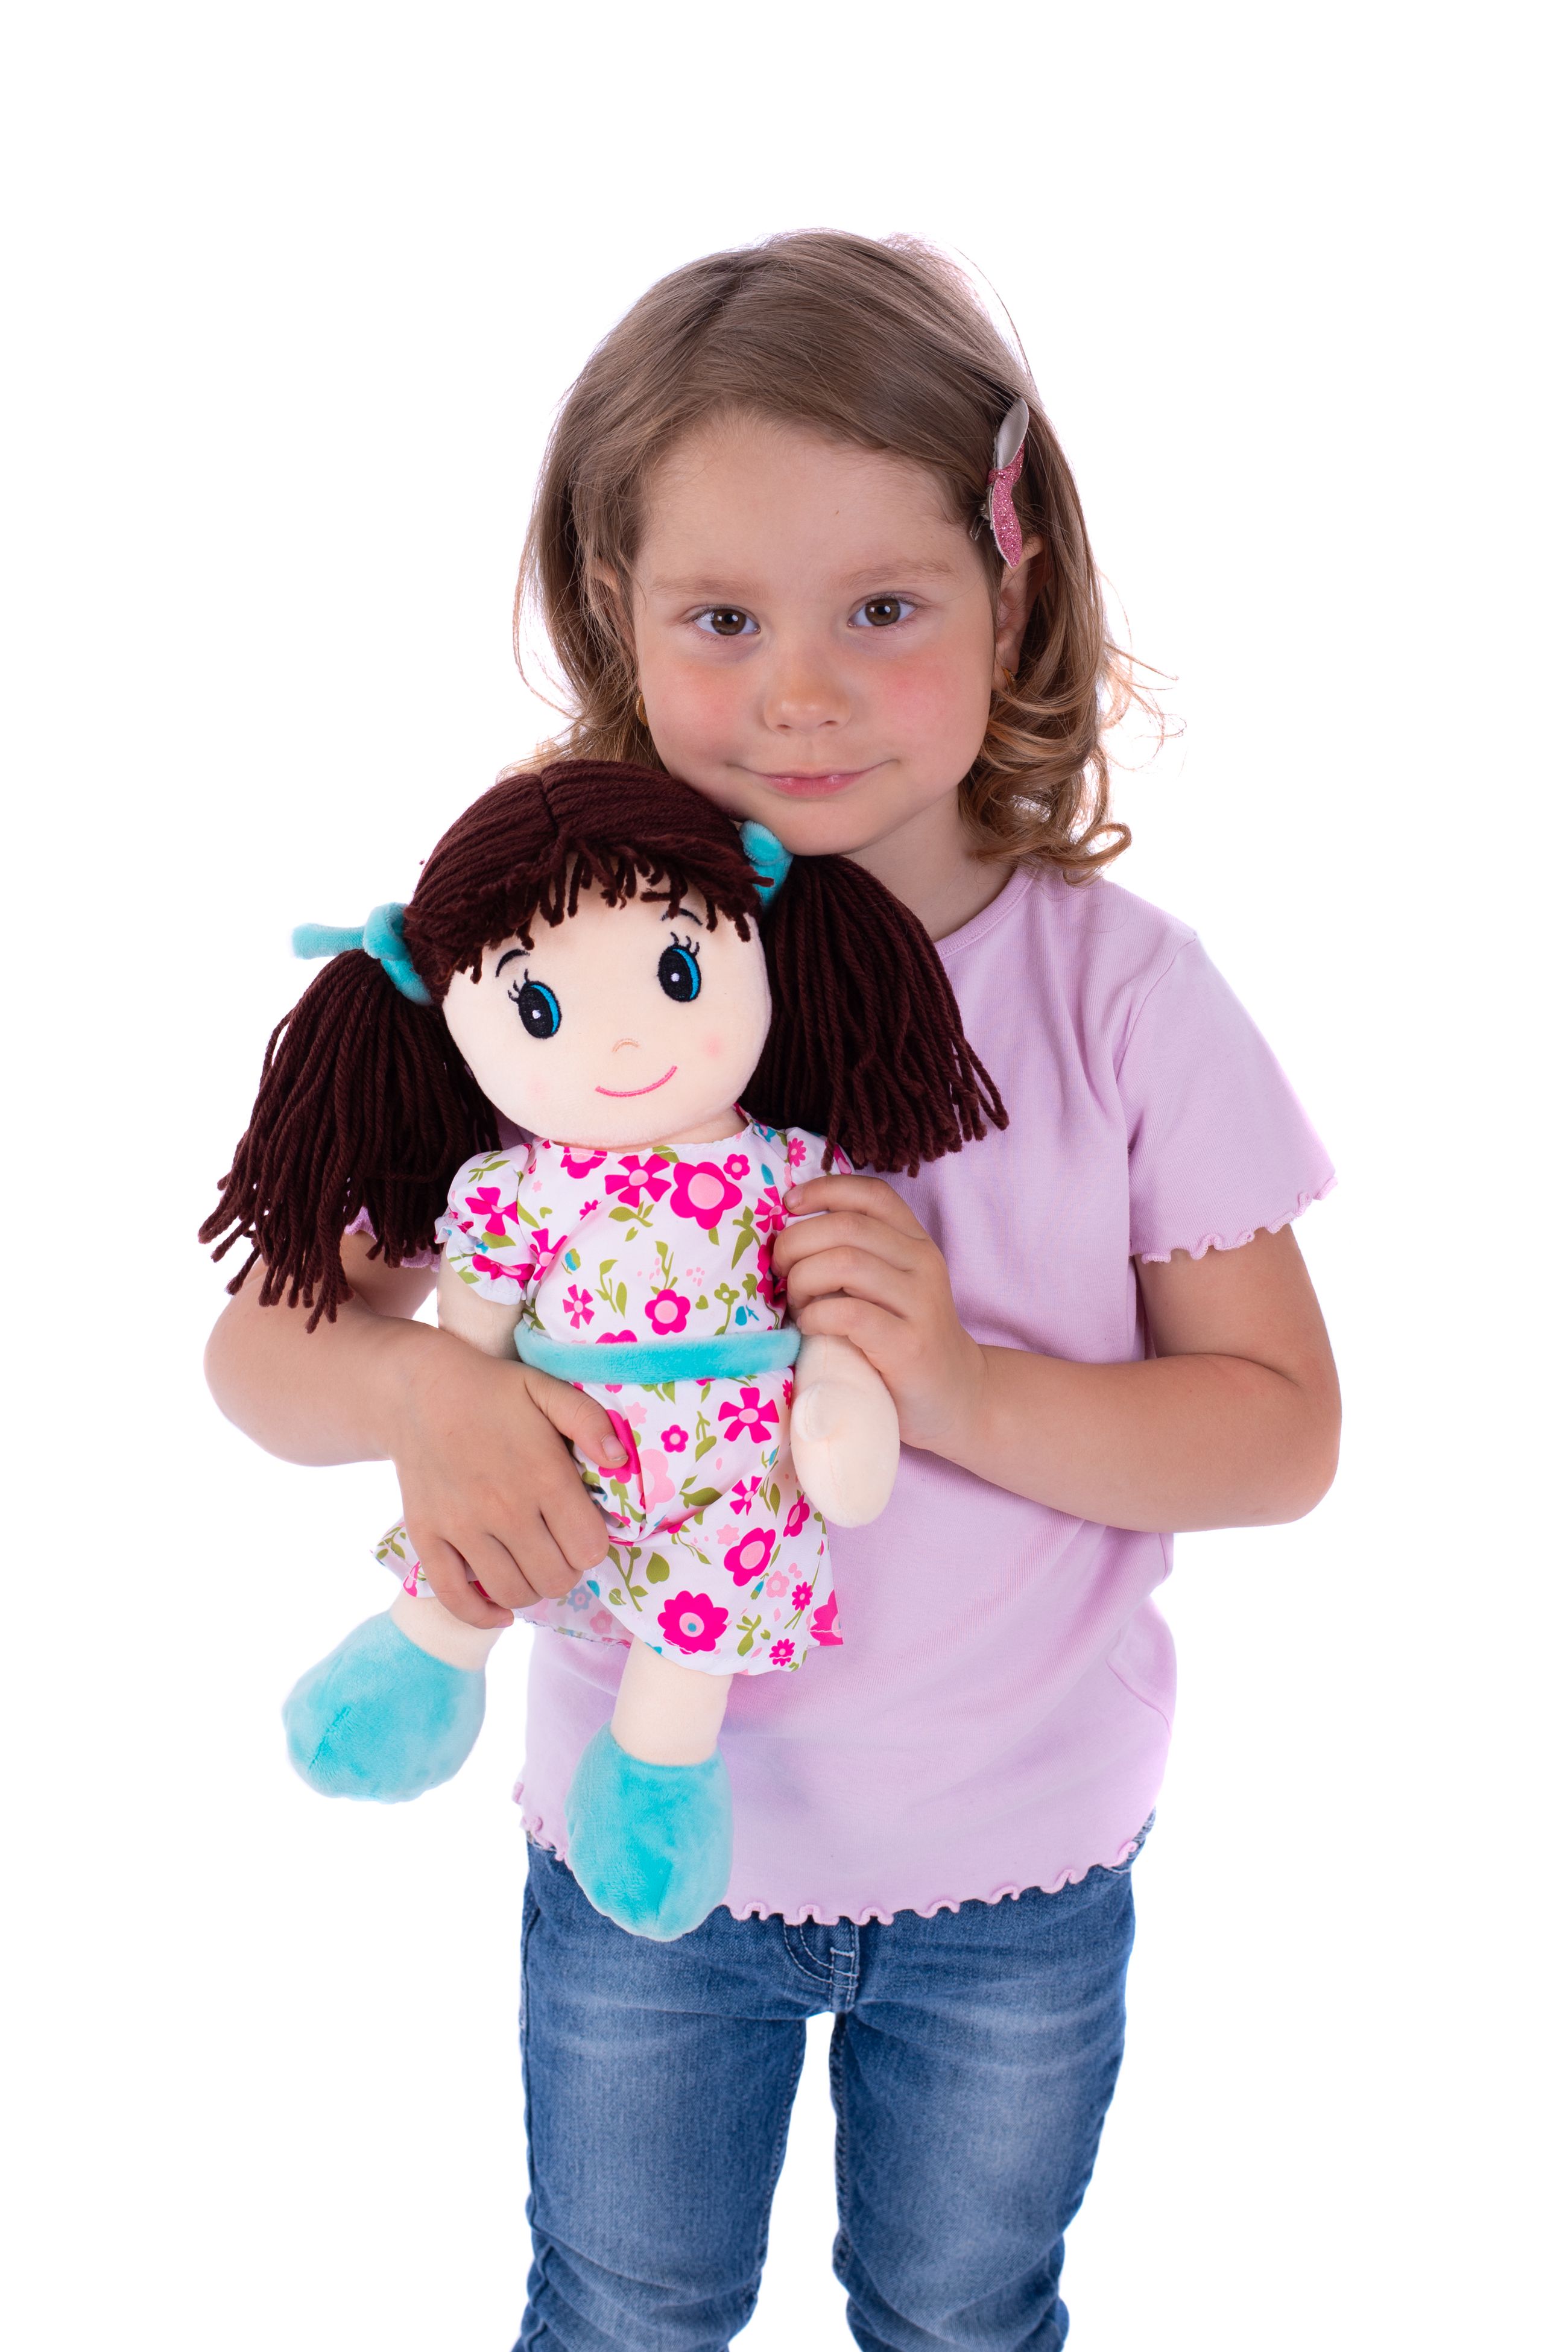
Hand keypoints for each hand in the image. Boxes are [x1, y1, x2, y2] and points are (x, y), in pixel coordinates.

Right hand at [387, 1333, 624, 1628]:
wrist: (417, 1389)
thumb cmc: (491, 1391)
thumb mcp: (547, 1389)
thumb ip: (589, 1422)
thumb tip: (618, 1461)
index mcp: (543, 1476)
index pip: (589, 1549)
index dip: (592, 1546)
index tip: (583, 1531)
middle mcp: (504, 1509)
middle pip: (555, 1579)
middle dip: (566, 1571)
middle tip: (559, 1551)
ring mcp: (462, 1527)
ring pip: (512, 1593)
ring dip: (531, 1590)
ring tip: (531, 1567)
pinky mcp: (427, 1537)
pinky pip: (456, 1598)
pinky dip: (482, 1615)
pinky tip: (500, 1609)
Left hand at [773, 1175, 983, 1453]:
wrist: (955, 1396)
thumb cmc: (903, 1338)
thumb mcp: (888, 1286)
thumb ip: (855, 1256)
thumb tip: (785, 1237)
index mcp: (915, 1242)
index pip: (871, 1194)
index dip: (824, 1189)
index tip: (789, 1203)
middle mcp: (923, 1263)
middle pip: (846, 1226)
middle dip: (796, 1242)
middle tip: (780, 1271)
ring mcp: (921, 1304)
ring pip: (845, 1263)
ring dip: (804, 1280)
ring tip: (797, 1304)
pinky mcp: (909, 1345)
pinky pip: (849, 1313)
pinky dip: (816, 1315)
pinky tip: (810, 1327)